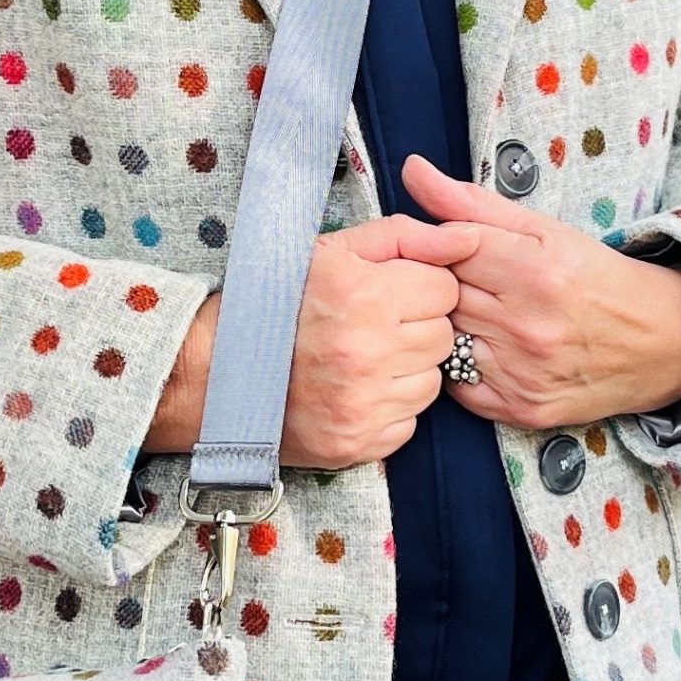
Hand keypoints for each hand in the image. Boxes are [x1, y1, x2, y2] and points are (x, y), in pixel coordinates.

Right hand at [136, 214, 477, 468]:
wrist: (214, 373)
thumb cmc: (274, 304)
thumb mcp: (331, 252)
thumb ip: (403, 237)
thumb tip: (467, 238)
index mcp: (364, 295)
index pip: (443, 288)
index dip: (418, 286)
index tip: (388, 292)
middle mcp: (368, 352)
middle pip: (443, 334)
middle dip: (416, 326)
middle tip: (373, 324)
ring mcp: (365, 404)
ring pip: (432, 380)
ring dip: (407, 368)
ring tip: (363, 357)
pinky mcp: (360, 442)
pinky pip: (409, 420)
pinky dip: (390, 405)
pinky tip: (355, 389)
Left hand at [400, 154, 680, 428]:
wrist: (663, 341)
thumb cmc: (597, 277)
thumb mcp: (543, 229)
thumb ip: (471, 203)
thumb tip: (412, 170)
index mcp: (535, 270)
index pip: (447, 249)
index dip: (444, 247)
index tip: (458, 250)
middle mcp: (529, 326)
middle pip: (442, 295)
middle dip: (447, 285)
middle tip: (477, 283)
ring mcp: (525, 373)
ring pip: (445, 339)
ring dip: (453, 325)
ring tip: (485, 314)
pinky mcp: (523, 410)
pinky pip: (458, 386)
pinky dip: (463, 366)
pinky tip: (490, 349)